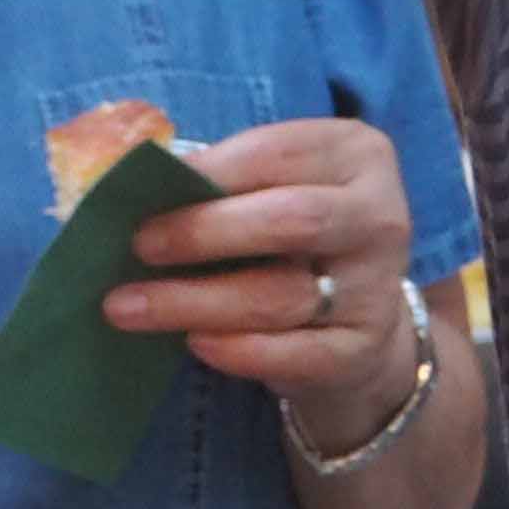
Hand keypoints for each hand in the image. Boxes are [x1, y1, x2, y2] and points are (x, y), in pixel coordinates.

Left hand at [102, 116, 420, 447]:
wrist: (359, 323)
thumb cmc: (294, 241)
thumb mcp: (273, 189)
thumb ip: (220, 178)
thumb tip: (129, 179)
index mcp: (357, 155)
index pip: (276, 154)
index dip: (206, 172)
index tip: (142, 192)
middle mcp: (380, 217)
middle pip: (290, 221)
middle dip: (202, 233)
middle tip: (137, 247)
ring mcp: (377, 288)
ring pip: (280, 295)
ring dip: (193, 301)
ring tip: (128, 306)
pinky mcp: (363, 350)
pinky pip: (294, 354)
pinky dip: (238, 350)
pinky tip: (193, 343)